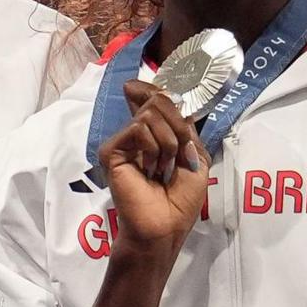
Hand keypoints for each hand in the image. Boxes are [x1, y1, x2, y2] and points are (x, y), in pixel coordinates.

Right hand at [98, 80, 207, 264]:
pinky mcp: (111, 151)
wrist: (165, 225)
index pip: (155, 98)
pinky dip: (153, 147)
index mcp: (156, 134)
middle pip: (159, 101)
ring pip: (151, 114)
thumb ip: (183, 124)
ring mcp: (123, 142)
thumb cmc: (181, 199)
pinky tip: (149, 169)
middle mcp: (137, 134)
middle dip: (177, 126)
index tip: (165, 81)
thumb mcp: (195, 155)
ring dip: (169, 143)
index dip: (159, 87)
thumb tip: (162, 95)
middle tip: (177, 156)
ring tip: (162, 169)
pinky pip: (138, 128)